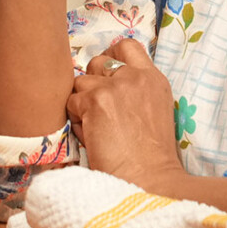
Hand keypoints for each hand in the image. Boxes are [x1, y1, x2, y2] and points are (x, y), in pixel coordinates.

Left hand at [68, 38, 183, 191]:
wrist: (150, 182)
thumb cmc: (151, 159)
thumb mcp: (155, 112)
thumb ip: (135, 92)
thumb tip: (103, 83)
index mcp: (154, 78)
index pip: (127, 46)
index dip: (110, 56)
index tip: (104, 75)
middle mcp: (135, 76)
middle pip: (97, 61)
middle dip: (92, 82)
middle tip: (97, 109)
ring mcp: (114, 86)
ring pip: (80, 83)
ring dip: (82, 104)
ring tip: (96, 129)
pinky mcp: (95, 100)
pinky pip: (71, 103)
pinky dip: (76, 121)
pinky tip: (92, 139)